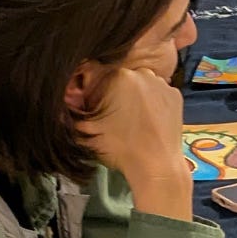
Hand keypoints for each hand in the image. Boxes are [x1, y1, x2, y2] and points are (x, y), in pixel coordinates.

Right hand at [75, 65, 191, 217]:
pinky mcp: (177, 95)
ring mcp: (163, 83)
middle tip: (112, 114)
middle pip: (119, 78)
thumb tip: (59, 101)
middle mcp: (142, 73)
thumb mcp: (85, 129)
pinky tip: (147, 119)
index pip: (96, 74)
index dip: (91, 90)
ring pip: (140, 84)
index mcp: (118, 76)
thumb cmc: (119, 147)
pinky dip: (151, 102)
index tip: (92, 105)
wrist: (156, 164)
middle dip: (112, 92)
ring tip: (130, 119)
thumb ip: (69, 111)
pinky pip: (157, 92)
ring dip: (133, 95)